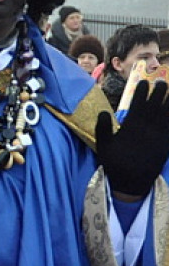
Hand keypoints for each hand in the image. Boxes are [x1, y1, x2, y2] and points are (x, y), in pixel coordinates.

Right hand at [96, 80, 168, 197]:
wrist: (132, 182)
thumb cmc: (116, 164)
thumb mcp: (103, 147)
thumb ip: (103, 128)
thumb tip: (103, 112)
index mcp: (132, 127)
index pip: (138, 104)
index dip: (141, 92)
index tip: (143, 83)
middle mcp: (148, 129)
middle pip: (156, 106)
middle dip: (160, 93)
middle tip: (163, 83)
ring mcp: (159, 136)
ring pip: (167, 115)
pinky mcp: (166, 144)